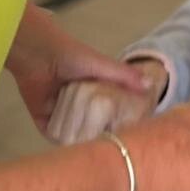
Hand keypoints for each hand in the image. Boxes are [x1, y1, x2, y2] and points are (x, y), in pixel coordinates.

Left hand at [5, 4, 165, 135]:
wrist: (39, 52)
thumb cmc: (72, 55)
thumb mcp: (104, 65)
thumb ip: (126, 76)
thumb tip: (150, 84)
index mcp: (96, 100)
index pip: (109, 123)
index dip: (114, 126)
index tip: (118, 130)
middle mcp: (81, 112)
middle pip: (91, 134)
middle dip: (91, 128)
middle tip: (95, 123)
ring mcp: (63, 118)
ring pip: (72, 138)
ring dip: (71, 124)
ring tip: (70, 102)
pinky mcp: (45, 121)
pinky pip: (53, 136)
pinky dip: (56, 130)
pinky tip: (61, 114)